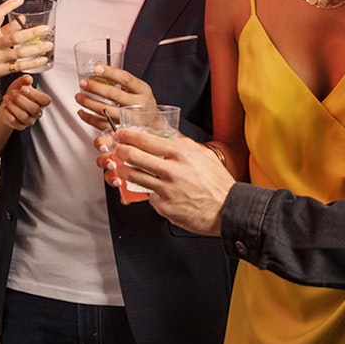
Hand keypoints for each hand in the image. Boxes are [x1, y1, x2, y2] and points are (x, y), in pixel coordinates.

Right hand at [0, 0, 52, 93]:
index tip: (20, 0)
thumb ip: (4, 29)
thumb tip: (21, 19)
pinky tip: (42, 60)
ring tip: (48, 45)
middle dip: (32, 32)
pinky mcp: (0, 70)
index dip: (8, 5)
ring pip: (20, 52)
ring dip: (36, 48)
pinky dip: (32, 63)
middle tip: (46, 29)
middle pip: (15, 36)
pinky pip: (19, 66)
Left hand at [0, 74, 50, 129]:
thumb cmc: (16, 93)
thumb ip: (24, 80)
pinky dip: (7, 113)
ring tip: (6, 97)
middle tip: (13, 92)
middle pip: (34, 109)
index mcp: (41, 101)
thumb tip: (28, 78)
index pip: (45, 100)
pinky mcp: (19, 126)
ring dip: (13, 106)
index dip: (35, 94)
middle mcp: (37, 112)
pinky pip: (14, 121)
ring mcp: (29, 120)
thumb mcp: (20, 84)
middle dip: (22, 100)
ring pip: (24, 116)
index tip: (23, 88)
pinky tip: (4, 106)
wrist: (6, 104)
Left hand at [74, 65, 156, 131]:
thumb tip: (98, 66)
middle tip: (83, 83)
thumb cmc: (142, 103)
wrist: (154, 125)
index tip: (96, 68)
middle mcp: (138, 105)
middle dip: (95, 87)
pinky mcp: (122, 130)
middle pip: (114, 94)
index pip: (125, 78)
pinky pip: (103, 125)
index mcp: (142, 90)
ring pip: (106, 111)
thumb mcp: (138, 88)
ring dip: (89, 103)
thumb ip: (120, 78)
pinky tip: (82, 112)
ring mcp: (130, 119)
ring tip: (79, 97)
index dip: (110, 72)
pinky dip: (90, 119)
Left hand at [102, 128, 234, 235]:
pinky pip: (148, 196)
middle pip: (133, 156)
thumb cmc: (217, 183)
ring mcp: (166, 190)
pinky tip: (154, 190)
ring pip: (134, 176)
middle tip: (117, 149)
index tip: (120, 134)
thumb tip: (165, 137)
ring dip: (124, 170)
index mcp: (181, 154)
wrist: (227, 209)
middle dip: (120, 151)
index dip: (127, 135)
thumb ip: (182, 145)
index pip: (145, 140)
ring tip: (123, 168)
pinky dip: (149, 192)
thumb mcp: (203, 154)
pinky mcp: (164, 207)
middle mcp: (171, 171)